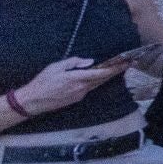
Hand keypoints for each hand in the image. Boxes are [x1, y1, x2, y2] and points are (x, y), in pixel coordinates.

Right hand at [9, 57, 127, 114]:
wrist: (32, 101)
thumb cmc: (42, 83)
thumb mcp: (55, 67)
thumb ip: (73, 62)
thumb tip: (89, 61)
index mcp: (77, 79)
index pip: (101, 73)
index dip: (116, 68)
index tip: (127, 63)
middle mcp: (82, 88)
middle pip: (103, 79)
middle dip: (117, 71)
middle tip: (130, 63)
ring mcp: (80, 95)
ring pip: (98, 84)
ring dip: (108, 77)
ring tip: (118, 69)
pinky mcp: (76, 99)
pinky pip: (90, 88)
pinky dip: (97, 82)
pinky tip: (100, 77)